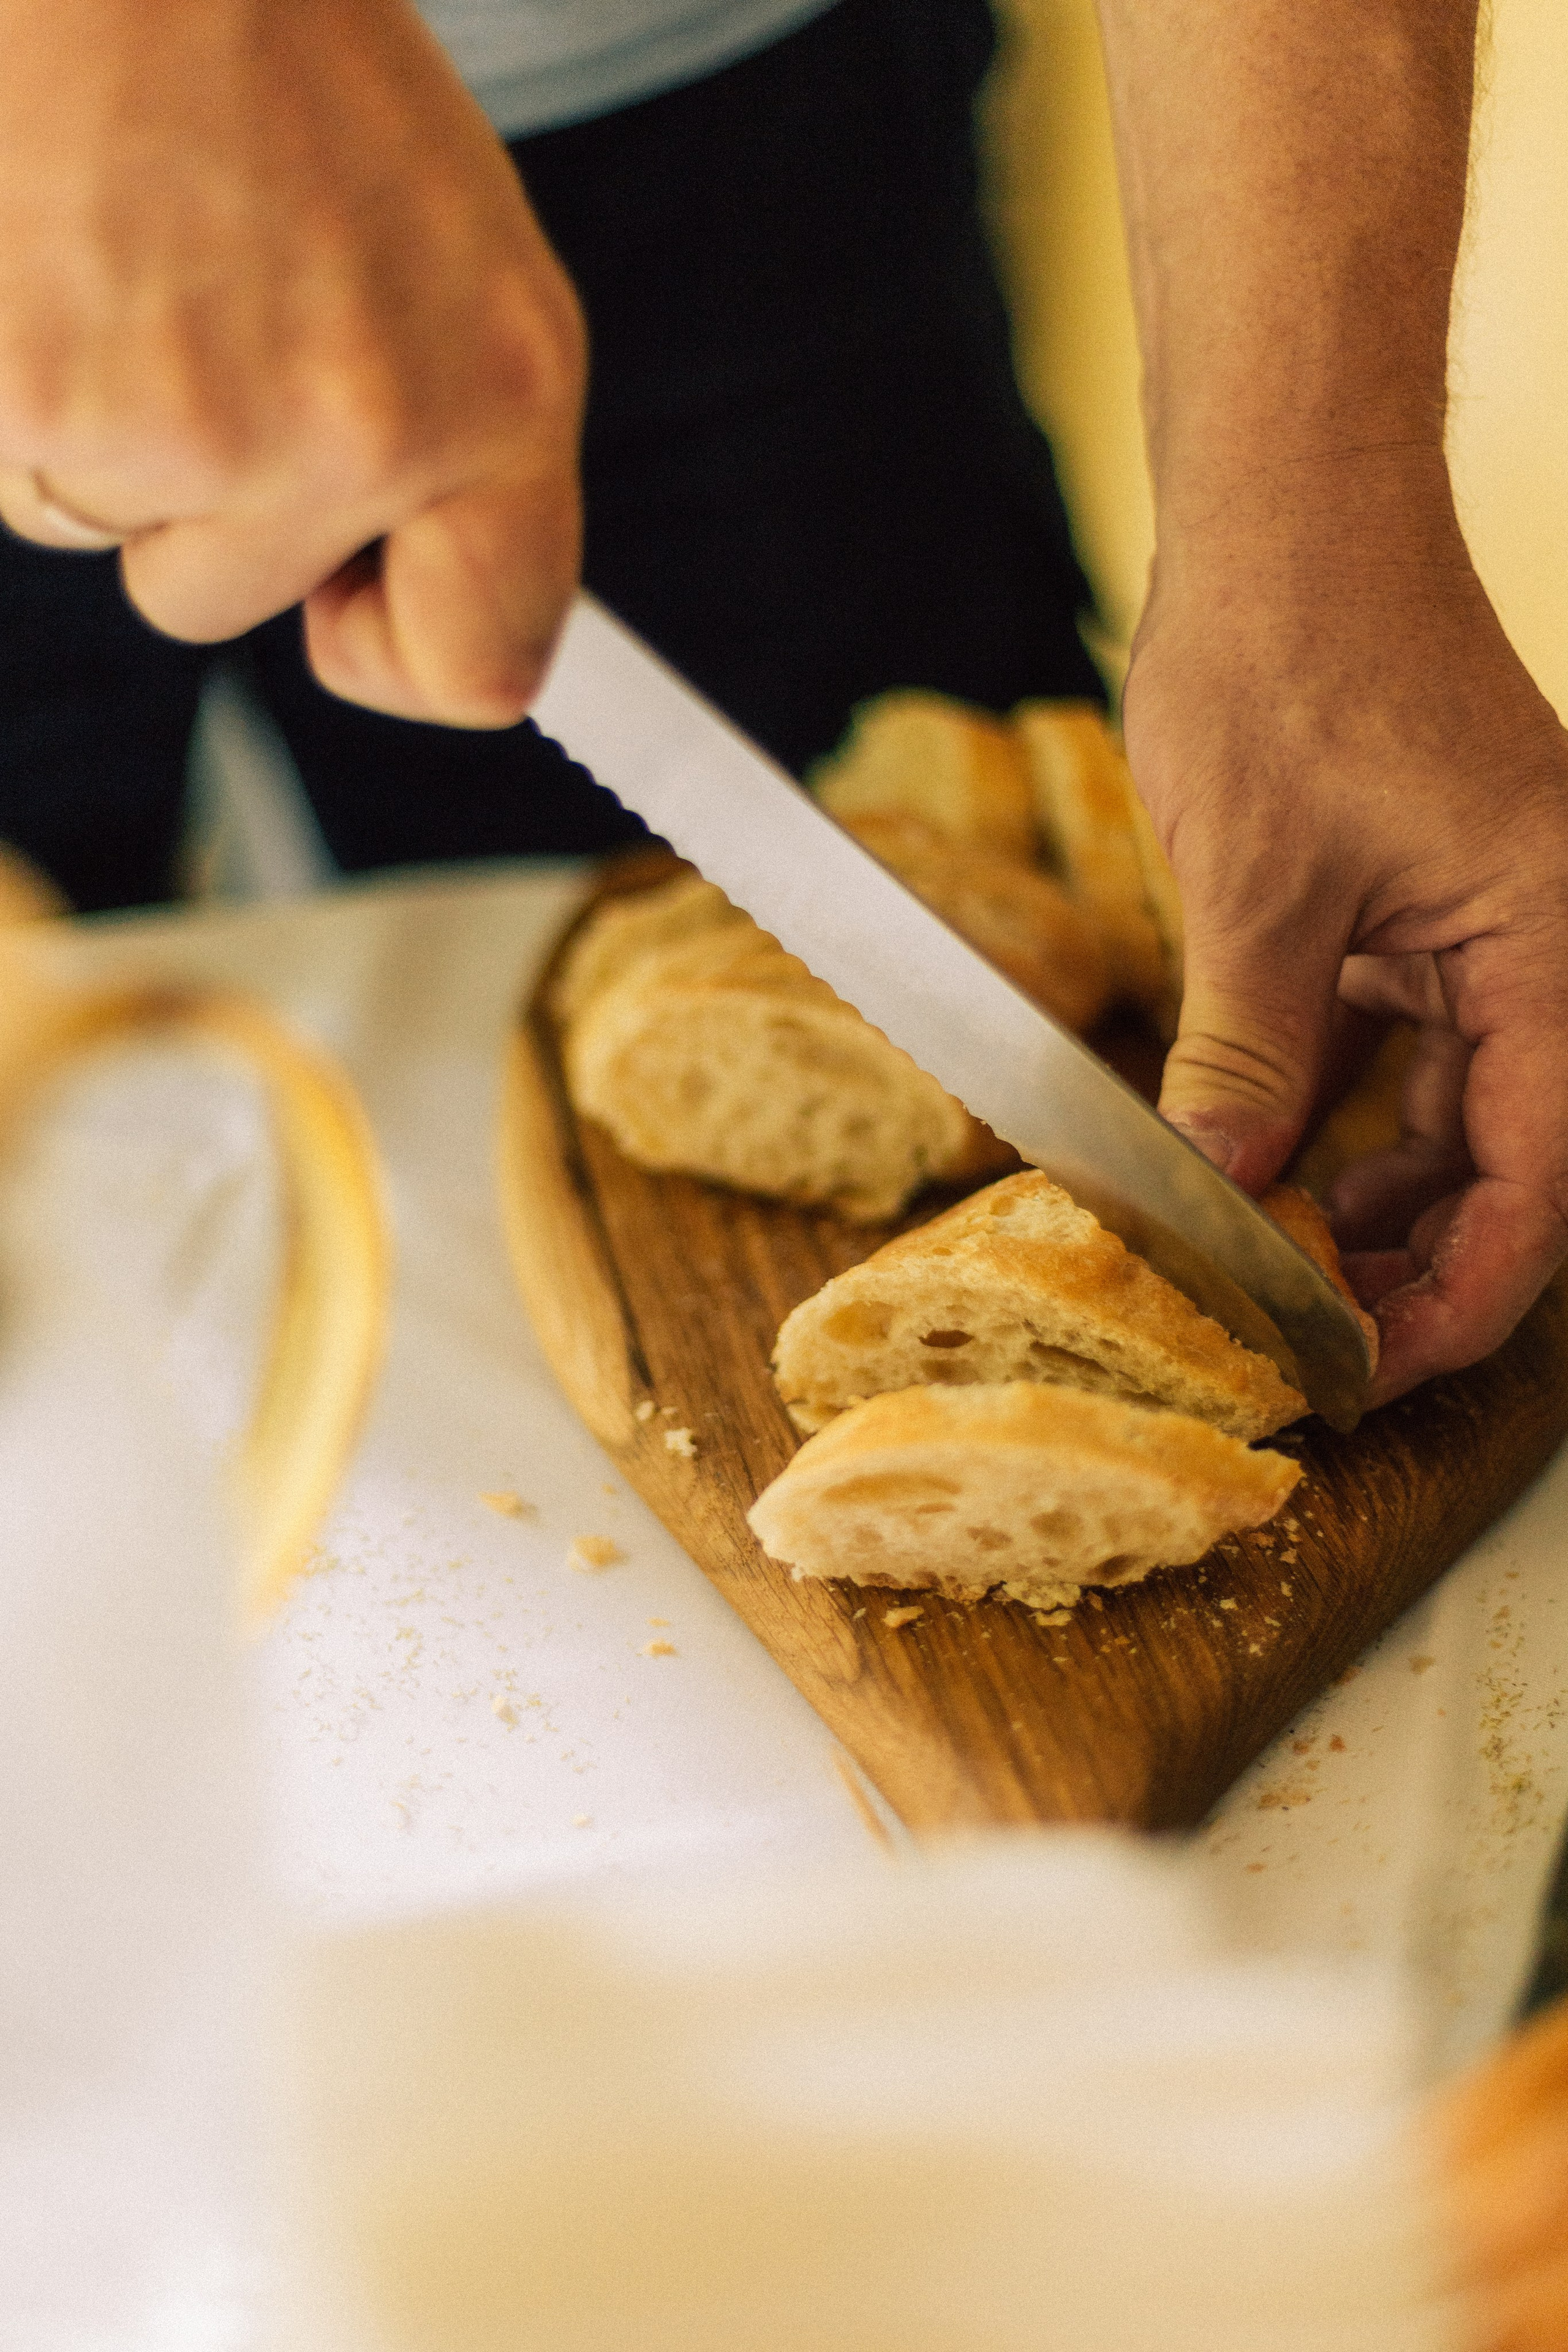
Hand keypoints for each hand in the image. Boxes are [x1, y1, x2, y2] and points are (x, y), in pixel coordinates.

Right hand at [0, 0, 584, 724]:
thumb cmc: (301, 82)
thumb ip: (464, 465)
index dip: (403, 656)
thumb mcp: (463, 271)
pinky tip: (65, 256)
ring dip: (113, 438)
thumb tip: (427, 625)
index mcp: (496, 402)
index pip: (482, 667)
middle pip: (229, 603)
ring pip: (115, 540)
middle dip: (203, 502)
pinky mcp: (39, 399)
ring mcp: (192, 428)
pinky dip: (27, 388)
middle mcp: (358, 436)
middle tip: (208, 321)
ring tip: (140, 263)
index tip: (352, 606)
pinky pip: (20, 476)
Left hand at [1125, 449, 1567, 1402]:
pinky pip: (1406, 1051)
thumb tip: (1224, 1197)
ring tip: (1283, 1271)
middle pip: (1514, 1161)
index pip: (1540, 1178)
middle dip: (1419, 1261)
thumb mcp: (1256, 891)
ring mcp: (1490, 932)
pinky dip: (1343, 1116)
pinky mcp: (1424, 915)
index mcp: (1555, 944)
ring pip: (1459, 1116)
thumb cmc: (1292, 663)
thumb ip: (1249, 1059)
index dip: (1457, 1300)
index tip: (1365, 1368)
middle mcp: (1549, 946)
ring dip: (1377, 1198)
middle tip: (1315, 1339)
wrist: (1288, 521)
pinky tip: (1271, 1172)